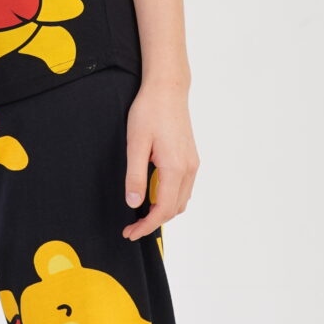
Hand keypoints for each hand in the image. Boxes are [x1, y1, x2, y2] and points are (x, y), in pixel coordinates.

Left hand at [122, 82, 197, 237]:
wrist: (168, 90)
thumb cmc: (150, 111)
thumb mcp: (135, 143)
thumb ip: (135, 176)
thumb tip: (134, 203)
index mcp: (175, 168)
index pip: (163, 209)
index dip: (146, 226)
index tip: (130, 233)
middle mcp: (189, 168)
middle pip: (174, 209)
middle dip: (153, 222)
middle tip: (131, 227)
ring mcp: (192, 163)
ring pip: (181, 200)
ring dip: (163, 211)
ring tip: (141, 214)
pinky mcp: (191, 158)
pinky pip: (184, 188)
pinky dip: (170, 199)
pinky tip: (154, 196)